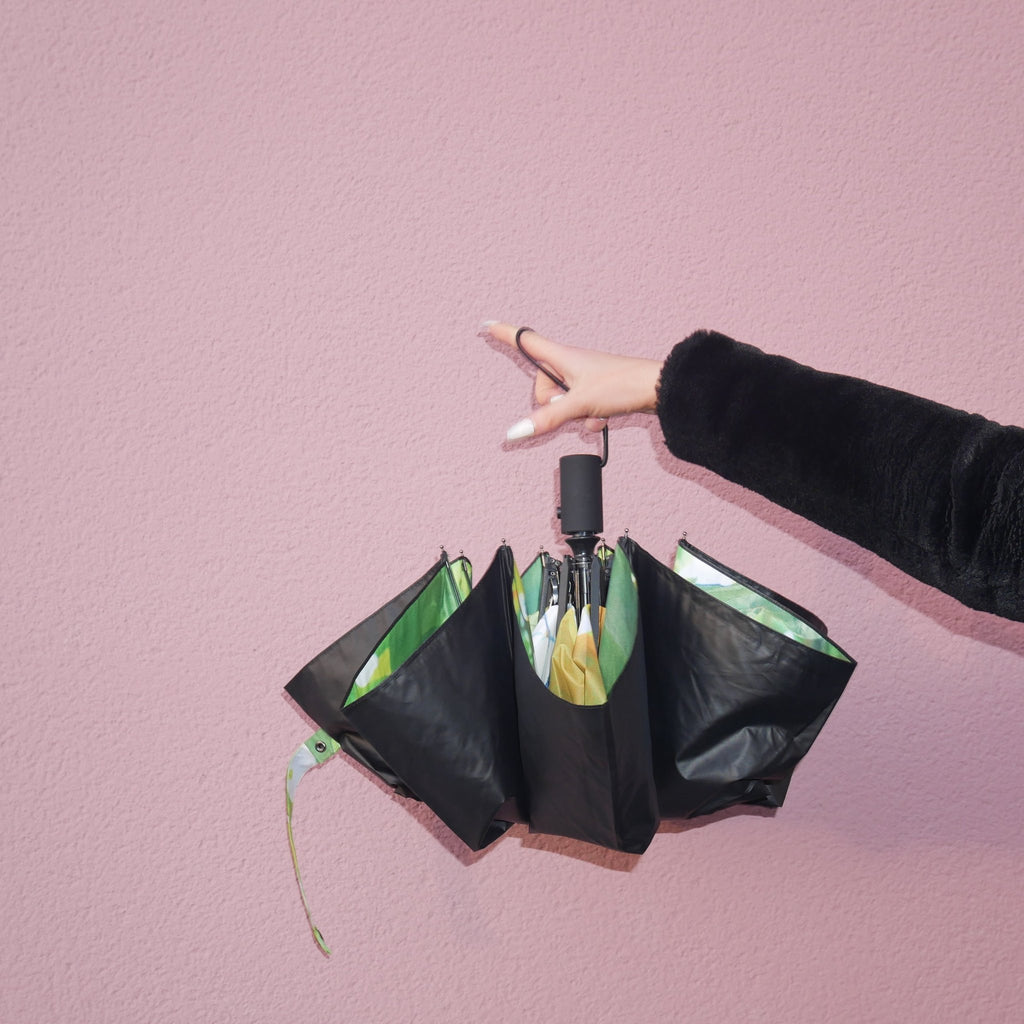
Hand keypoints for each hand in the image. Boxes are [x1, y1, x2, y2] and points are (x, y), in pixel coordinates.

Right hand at [479, 321, 661, 440]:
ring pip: (562, 401)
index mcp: (562, 356)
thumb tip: (515, 432)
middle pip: (542, 385)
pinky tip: (601, 419)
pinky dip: (586, 417)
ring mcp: (584, 377)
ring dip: (573, 414)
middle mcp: (570, 363)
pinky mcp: (596, 390)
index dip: (505, 334)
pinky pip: (579, 408)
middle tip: (571, 406)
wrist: (657, 388)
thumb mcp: (579, 404)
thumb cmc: (620, 384)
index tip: (486, 325)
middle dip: (551, 403)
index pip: (526, 341)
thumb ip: (547, 418)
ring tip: (592, 412)